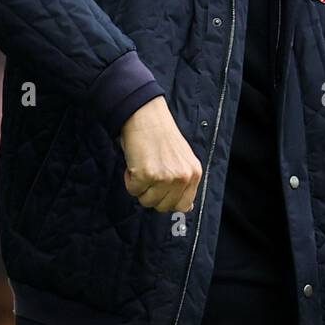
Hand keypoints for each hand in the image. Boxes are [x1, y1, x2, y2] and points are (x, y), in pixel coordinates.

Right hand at [118, 97, 202, 213]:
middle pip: (163, 207)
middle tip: (149, 176)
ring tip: (142, 167)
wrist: (146, 116)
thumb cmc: (161, 136)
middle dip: (151, 195)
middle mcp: (183, 177)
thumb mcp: (183, 160)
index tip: (160, 190)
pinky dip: (129, 179)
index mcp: (194, 173)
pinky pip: (133, 190)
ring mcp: (166, 177)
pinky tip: (135, 163)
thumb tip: (187, 208)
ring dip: (140, 187)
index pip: (183, 206)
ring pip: (147, 201)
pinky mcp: (147, 175)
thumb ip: (185, 183)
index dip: (167, 200)